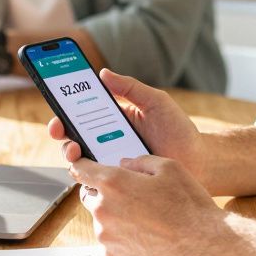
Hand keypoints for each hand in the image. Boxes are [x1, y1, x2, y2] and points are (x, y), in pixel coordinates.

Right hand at [46, 69, 210, 188]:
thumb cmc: (178, 130)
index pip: (81, 111)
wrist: (199, 162)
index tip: (57, 101)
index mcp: (112, 119)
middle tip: (61, 129)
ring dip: (70, 153)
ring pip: (79, 160)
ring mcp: (110, 163)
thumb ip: (130, 88)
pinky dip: (88, 176)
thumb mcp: (156, 102)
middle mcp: (106, 141)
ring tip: (77, 150)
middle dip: (61, 131)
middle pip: (73, 136)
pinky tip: (93, 171)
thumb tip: (103, 73)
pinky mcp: (117, 183)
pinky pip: (95, 182)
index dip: (64, 107)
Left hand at [71, 155, 225, 255]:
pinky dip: (122, 238)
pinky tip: (146, 237)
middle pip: (89, 196)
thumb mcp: (170, 168)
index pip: (81, 169)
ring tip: (146, 220)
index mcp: (114, 183)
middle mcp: (103, 210)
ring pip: (101, 221)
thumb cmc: (189, 205)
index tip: (82, 167)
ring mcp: (106, 237)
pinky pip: (110, 243)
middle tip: (129, 196)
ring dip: (115, 217)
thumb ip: (140, 161)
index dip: (81, 166)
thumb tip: (123, 164)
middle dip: (103, 193)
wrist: (203, 247)